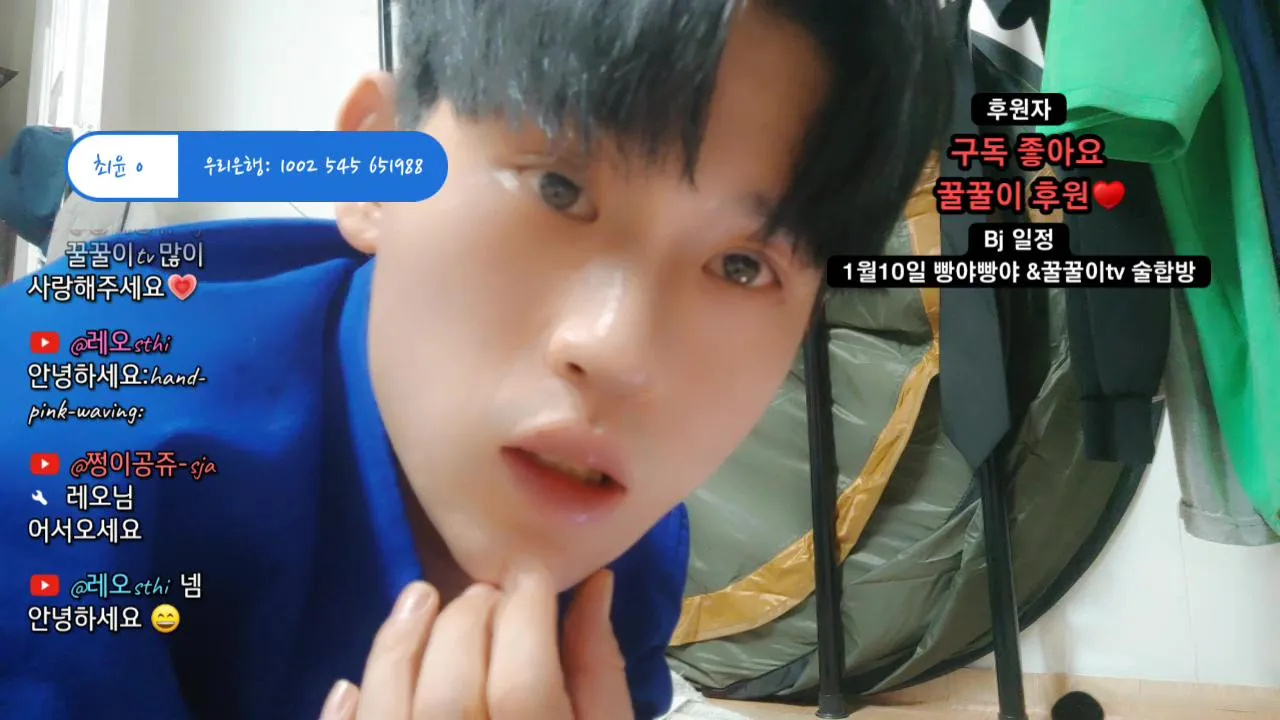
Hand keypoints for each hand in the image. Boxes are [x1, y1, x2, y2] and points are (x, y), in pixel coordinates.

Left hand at [319, 565, 631, 718]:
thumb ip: (599, 674)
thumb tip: (594, 587)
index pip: (527, 681)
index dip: (525, 612)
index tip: (530, 575)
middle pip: (452, 691)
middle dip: (467, 620)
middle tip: (485, 590)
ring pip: (391, 713)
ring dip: (399, 646)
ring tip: (419, 598)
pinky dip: (344, 719)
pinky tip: (352, 684)